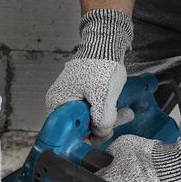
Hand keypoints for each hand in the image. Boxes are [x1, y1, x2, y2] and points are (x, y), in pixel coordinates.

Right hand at [46, 9, 132, 137]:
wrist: (106, 43)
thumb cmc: (100, 65)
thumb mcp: (104, 98)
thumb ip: (102, 121)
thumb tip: (101, 134)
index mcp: (57, 103)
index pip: (65, 132)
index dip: (82, 138)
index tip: (98, 137)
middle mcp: (60, 102)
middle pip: (78, 128)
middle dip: (98, 128)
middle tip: (115, 123)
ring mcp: (71, 98)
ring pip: (88, 120)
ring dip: (106, 120)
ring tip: (123, 114)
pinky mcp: (82, 95)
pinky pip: (92, 111)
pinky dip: (105, 111)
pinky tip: (117, 108)